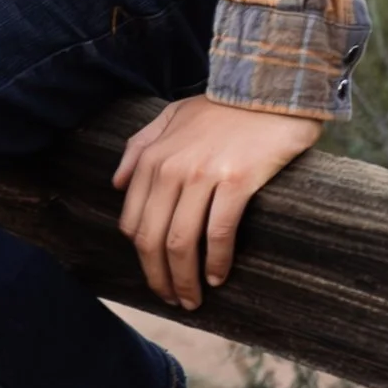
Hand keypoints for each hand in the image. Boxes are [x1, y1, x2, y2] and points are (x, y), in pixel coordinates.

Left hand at [111, 93, 322, 309]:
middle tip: (174, 301)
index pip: (134, 222)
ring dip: (186, 279)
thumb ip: (139, 147)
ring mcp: (203, 175)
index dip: (142, 259)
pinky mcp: (237, 181)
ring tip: (194, 299)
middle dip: (161, 278)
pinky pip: (219, 232)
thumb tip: (117, 183)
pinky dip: (216, 261)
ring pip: (182, 242)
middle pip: (154, 239)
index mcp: (153, 158)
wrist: (270, 86)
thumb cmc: (224, 105)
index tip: (157, 277)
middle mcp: (172, 169)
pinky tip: (219, 277)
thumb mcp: (172, 116)